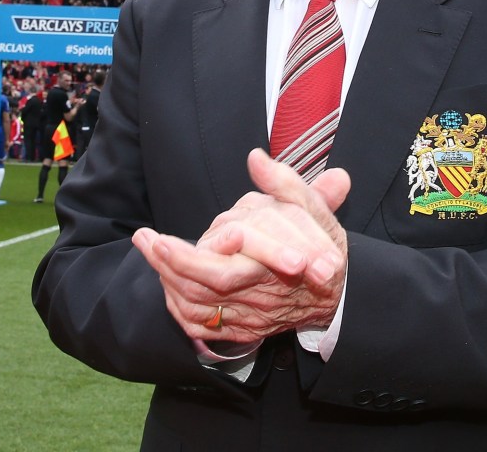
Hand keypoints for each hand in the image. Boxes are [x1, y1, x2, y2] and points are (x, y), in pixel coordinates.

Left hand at [132, 150, 350, 343]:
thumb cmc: (324, 247)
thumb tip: (255, 158)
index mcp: (275, 270)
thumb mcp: (313, 209)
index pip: (225, 272)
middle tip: (147, 241)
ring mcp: (249, 318)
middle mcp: (260, 299)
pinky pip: (203, 325)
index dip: (188, 259)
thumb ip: (284, 183)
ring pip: (199, 308)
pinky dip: (179, 306)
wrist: (338, 295)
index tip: (159, 237)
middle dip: (170, 266)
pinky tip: (166, 281)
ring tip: (148, 249)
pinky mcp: (243, 329)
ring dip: (168, 280)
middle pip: (204, 292)